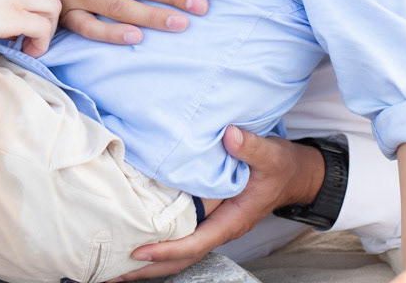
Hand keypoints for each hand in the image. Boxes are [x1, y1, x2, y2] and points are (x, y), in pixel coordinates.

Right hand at [0, 0, 60, 53]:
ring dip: (48, 30)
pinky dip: (41, 43)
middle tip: (30, 35)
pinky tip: (25, 52)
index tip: (22, 21)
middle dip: (47, 15)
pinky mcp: (12, 16)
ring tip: (29, 45)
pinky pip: (44, 29)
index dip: (35, 3)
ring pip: (55, 8)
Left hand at [116, 127, 324, 279]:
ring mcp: (213, 226)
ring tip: (114, 267)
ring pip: (179, 253)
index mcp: (232, 221)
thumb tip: (229, 136)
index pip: (195, 244)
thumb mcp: (270, 155)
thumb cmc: (281, 167)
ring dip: (149, 263)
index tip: (139, 252)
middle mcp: (220, 229)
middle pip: (181, 259)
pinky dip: (158, 245)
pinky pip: (180, 238)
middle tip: (112, 273)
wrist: (293, 174)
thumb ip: (250, 146)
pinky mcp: (207, 218)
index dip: (167, 250)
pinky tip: (135, 241)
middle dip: (148, 269)